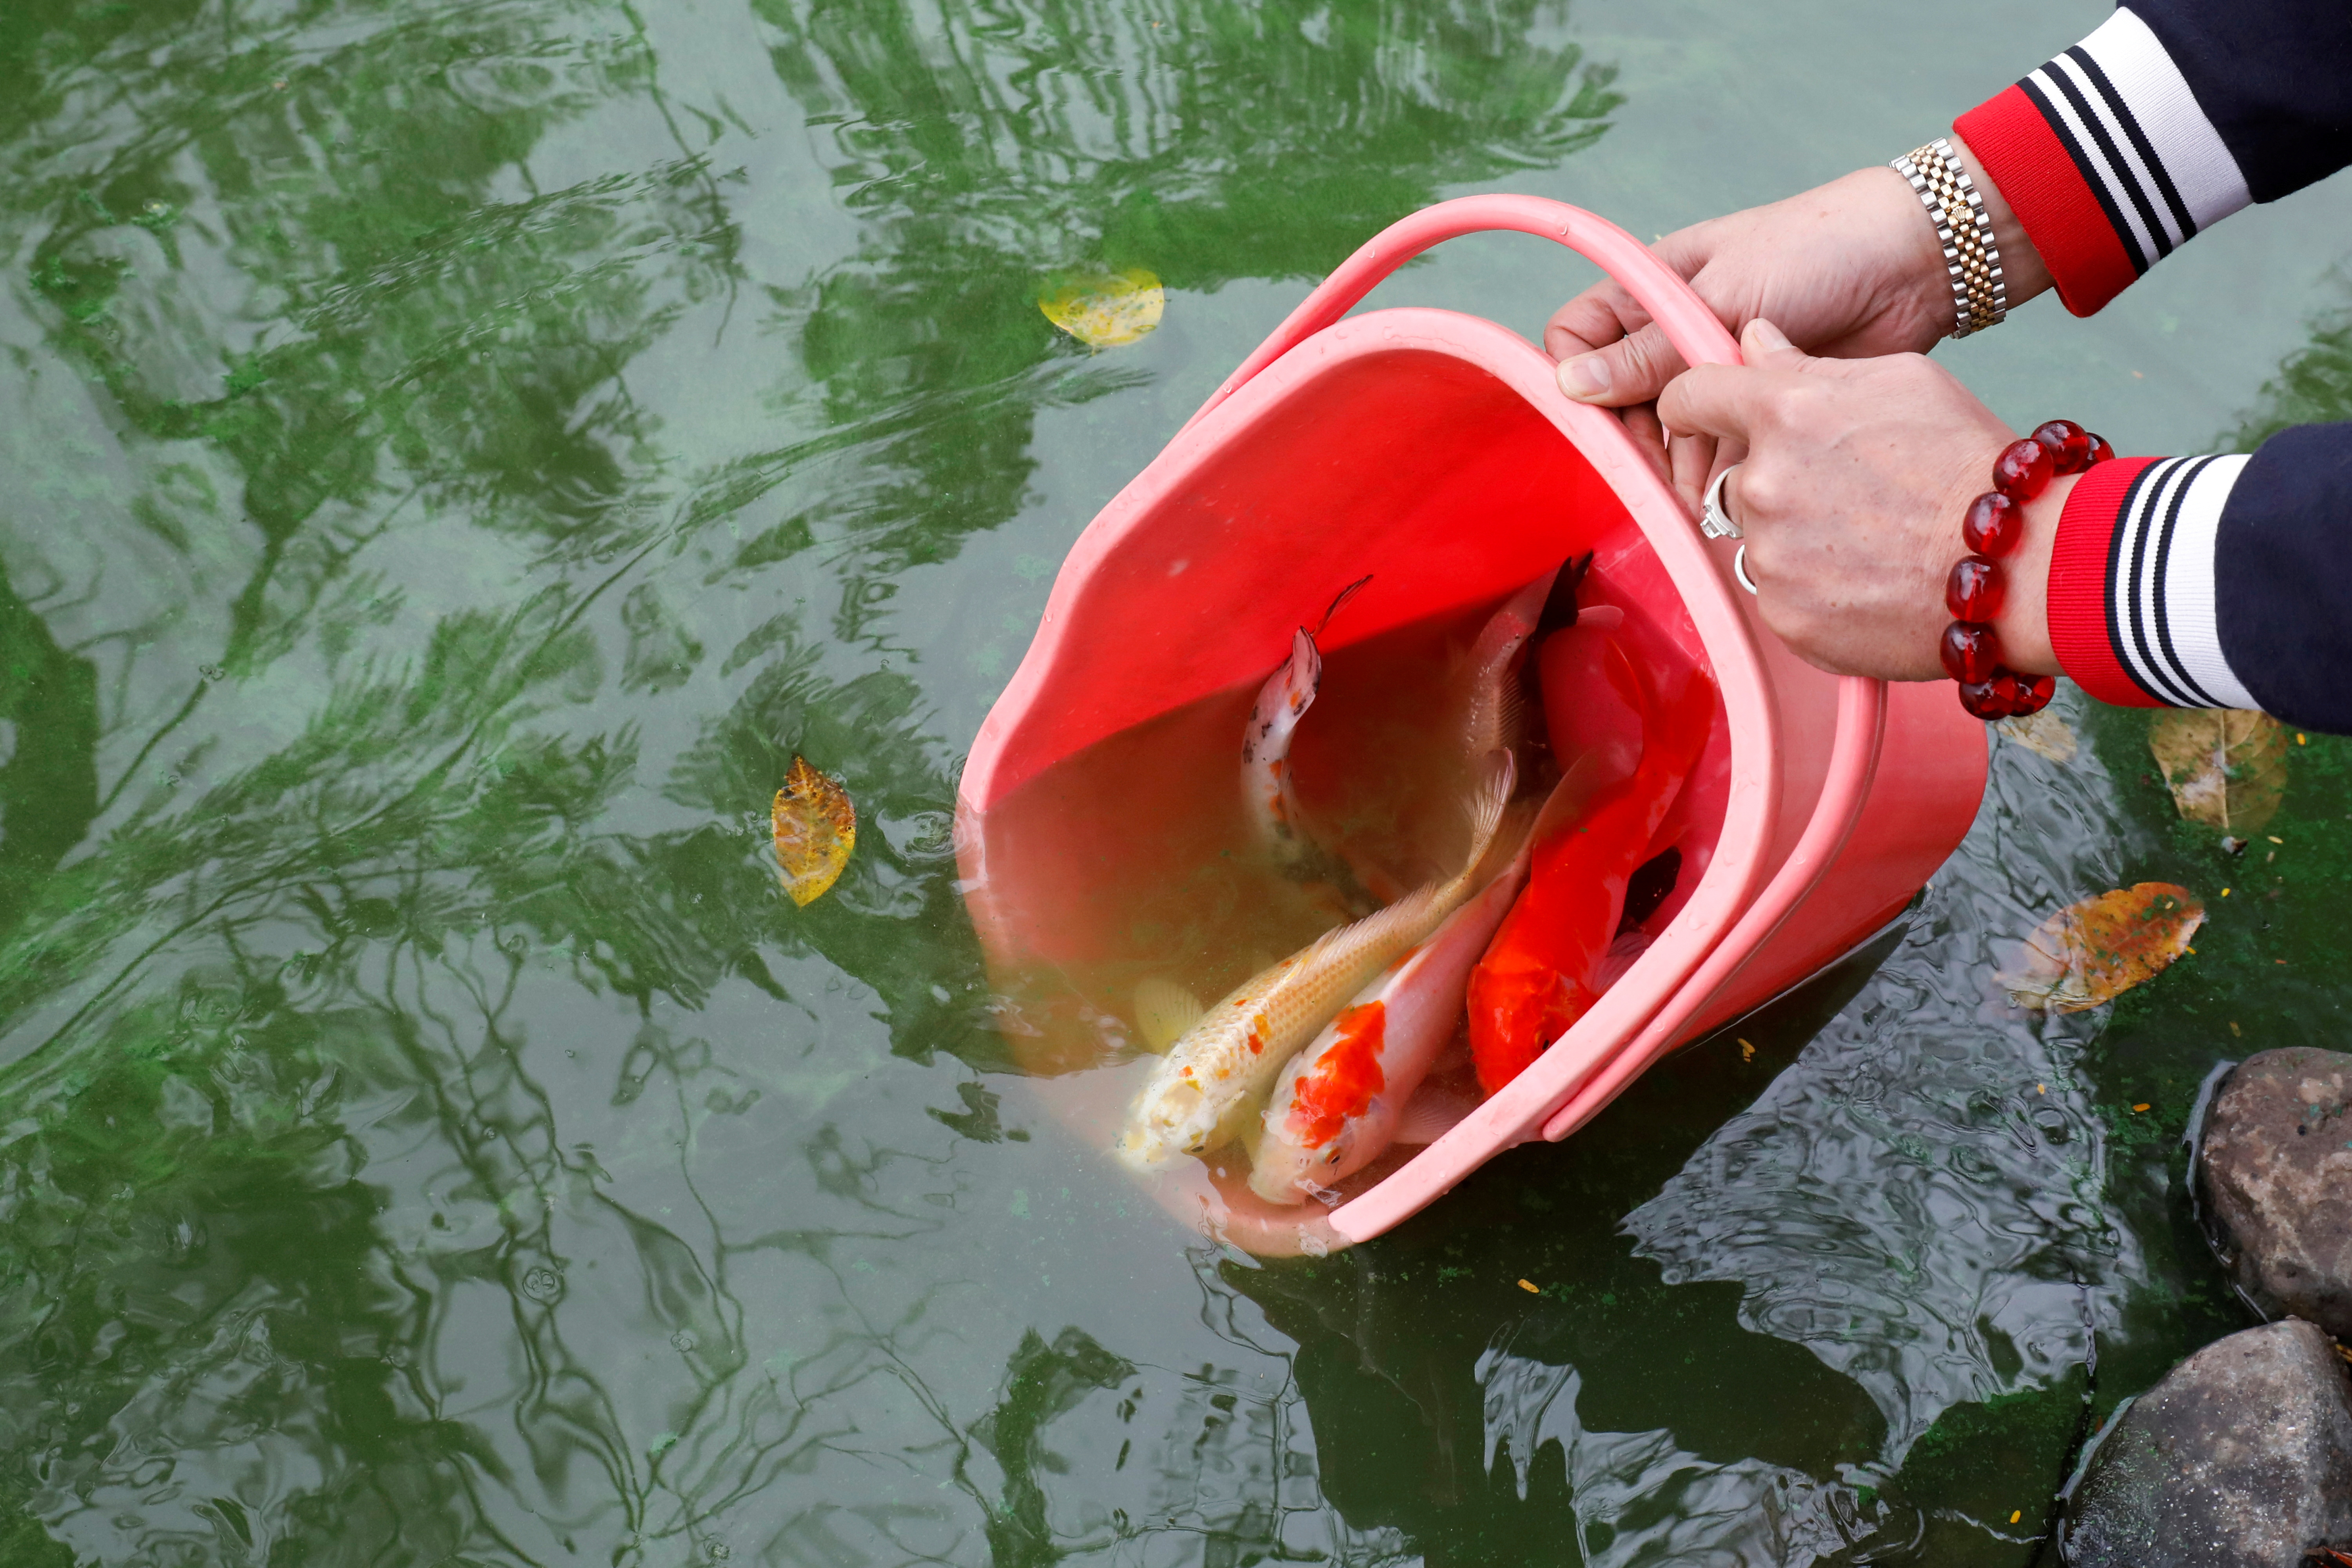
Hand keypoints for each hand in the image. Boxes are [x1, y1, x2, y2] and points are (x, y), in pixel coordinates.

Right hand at [1548, 138, 2052, 507]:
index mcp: (1654, 288)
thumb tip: (1573, 386)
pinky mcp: (1756, 402)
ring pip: (1669, 431)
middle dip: (1636, 439)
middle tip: (1657, 473)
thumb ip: (1651, 350)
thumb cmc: (1818, 251)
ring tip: (1702, 490)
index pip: (1579, 337)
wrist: (1913, 264)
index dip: (1576, 377)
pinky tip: (1732, 483)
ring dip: (1679, 464)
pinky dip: (1719, 468)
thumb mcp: (1723, 295)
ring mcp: (1715, 369)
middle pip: (1621, 400)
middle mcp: (1675, 331)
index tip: (1595, 416)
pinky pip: (1718, 446)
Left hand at [1657, 319, 2066, 681]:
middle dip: (1779, 477)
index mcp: (1784, 413)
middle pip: (1738, 475)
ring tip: (1868, 537)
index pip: (1690, 396)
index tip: (1704, 412)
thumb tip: (1751, 339)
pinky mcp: (1783, 614)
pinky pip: (1780, 591)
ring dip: (1797, 534)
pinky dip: (1814, 586)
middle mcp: (1763, 484)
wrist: (2014, 566)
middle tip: (1850, 491)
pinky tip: (1867, 577)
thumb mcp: (1901, 382)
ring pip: (1761, 536)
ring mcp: (1769, 556)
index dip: (1694, 401)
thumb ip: (1809, 364)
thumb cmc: (1968, 463)